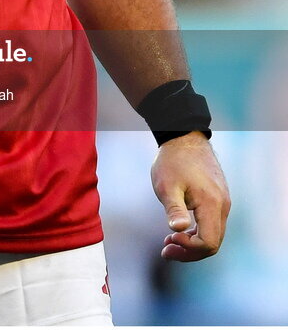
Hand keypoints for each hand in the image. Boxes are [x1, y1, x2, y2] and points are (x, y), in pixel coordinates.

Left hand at [151, 131, 230, 261]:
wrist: (185, 137)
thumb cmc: (173, 160)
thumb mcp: (167, 185)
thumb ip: (174, 208)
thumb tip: (177, 229)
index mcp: (211, 204)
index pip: (208, 243)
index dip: (189, 249)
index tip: (169, 239)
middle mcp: (223, 205)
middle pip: (213, 243)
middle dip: (189, 252)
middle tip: (165, 250)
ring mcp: (223, 201)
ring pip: (214, 235)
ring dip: (193, 243)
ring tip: (169, 242)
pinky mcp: (219, 198)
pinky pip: (213, 223)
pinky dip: (198, 232)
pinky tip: (180, 230)